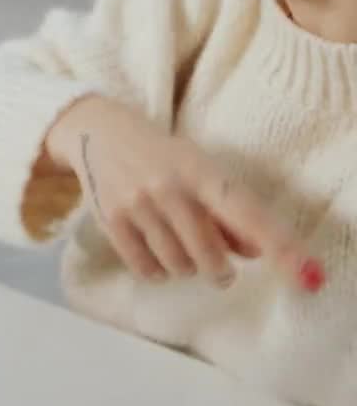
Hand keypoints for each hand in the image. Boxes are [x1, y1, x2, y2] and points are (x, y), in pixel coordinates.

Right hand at [46, 96, 322, 290]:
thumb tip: (257, 251)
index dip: (277, 244)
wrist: (101, 132)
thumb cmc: (162, 155)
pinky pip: (148, 270)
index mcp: (199, 169)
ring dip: (186, 266)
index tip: (304, 273)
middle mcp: (168, 186)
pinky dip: (158, 270)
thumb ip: (227, 210)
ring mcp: (137, 205)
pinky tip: (156, 248)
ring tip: (178, 242)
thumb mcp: (199, 169)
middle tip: (217, 263)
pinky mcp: (112, 222)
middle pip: (210, 257)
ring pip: (179, 267)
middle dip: (218, 267)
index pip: (246, 212)